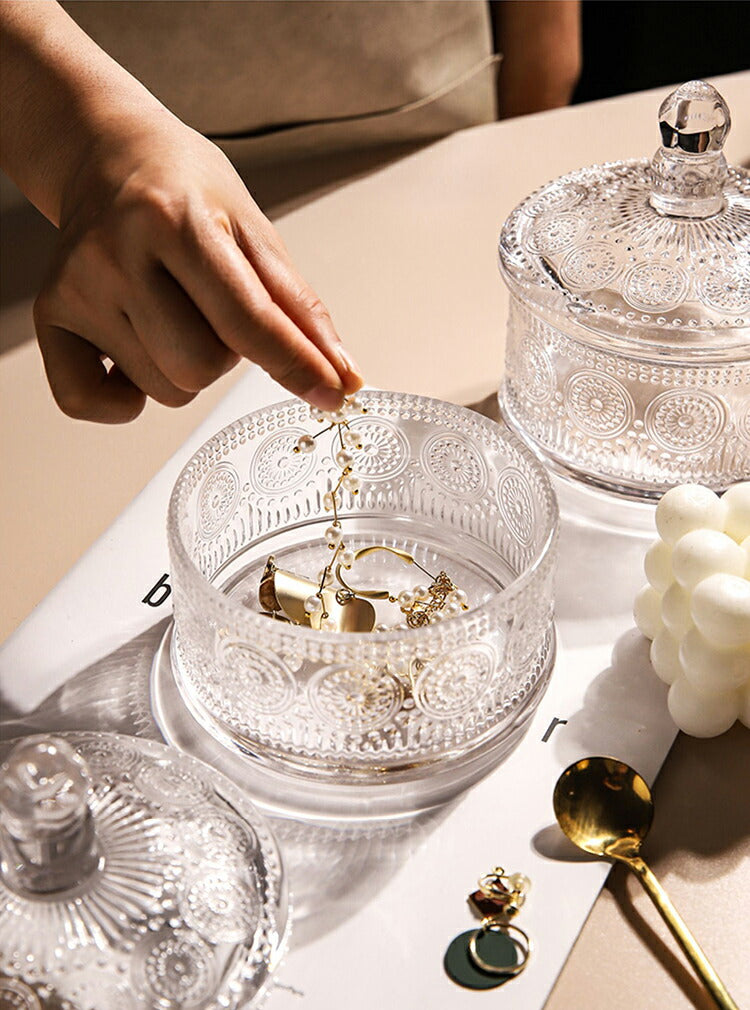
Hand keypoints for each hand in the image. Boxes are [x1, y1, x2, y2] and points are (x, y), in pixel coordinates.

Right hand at [34, 116, 361, 421]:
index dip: (296, 363)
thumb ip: (299, 306)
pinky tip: (134, 350)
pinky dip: (124, 398)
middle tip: (211, 308)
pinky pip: (90, 403)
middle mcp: (115, 255)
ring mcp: (77, 289)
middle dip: (225, 354)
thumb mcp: (254, 229)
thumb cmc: (185, 189)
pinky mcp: (49, 318)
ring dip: (184, 367)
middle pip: (199, 368)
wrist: (107, 155)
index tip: (331, 393)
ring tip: (174, 312)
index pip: (247, 320)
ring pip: (162, 389)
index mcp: (174, 221)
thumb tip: (342, 375)